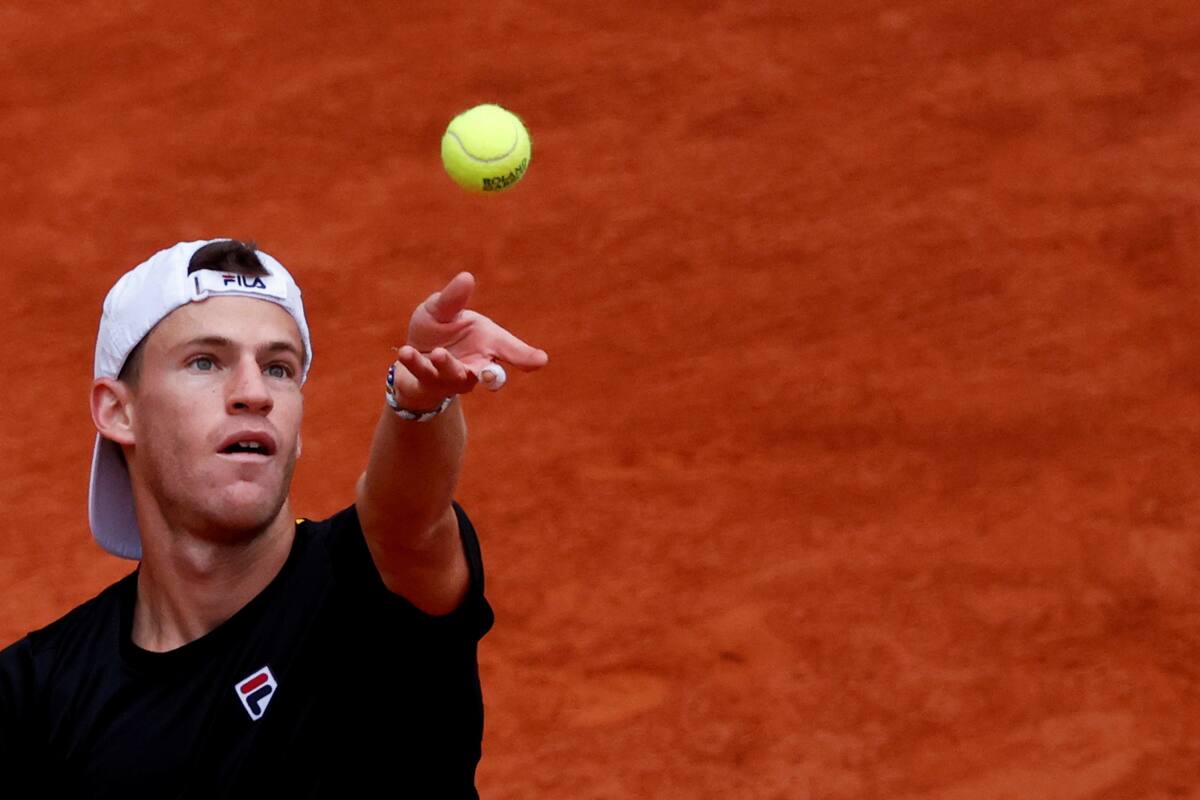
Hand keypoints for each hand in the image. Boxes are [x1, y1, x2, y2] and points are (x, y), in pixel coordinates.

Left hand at [389, 272, 548, 409]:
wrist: (412, 354)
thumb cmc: (438, 332)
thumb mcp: (444, 310)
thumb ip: (455, 298)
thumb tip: (467, 277)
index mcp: (487, 348)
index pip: (510, 352)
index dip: (525, 357)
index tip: (541, 361)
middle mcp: (473, 367)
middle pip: (488, 375)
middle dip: (490, 376)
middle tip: (489, 374)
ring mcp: (450, 378)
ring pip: (453, 375)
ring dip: (447, 365)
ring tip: (440, 354)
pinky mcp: (426, 383)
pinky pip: (421, 374)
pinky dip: (414, 362)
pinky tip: (407, 351)